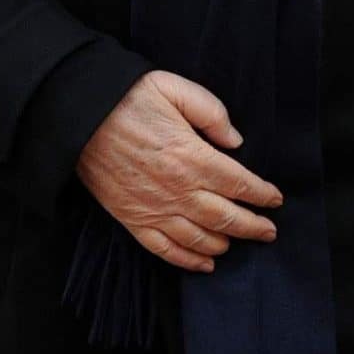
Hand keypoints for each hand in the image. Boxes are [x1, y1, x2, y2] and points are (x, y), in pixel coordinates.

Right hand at [77, 70, 284, 272]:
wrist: (78, 118)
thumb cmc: (129, 98)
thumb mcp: (176, 89)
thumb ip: (212, 113)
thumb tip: (236, 140)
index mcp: (193, 157)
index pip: (240, 184)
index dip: (262, 194)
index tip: (276, 199)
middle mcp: (178, 189)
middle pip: (226, 217)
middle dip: (254, 226)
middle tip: (270, 232)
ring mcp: (154, 209)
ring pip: (200, 238)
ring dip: (225, 242)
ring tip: (240, 241)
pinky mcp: (132, 220)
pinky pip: (165, 249)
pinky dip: (188, 260)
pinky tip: (205, 264)